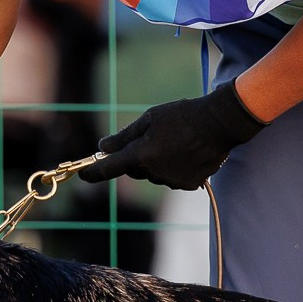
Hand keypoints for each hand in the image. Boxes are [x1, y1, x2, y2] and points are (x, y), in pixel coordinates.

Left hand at [78, 82, 264, 189]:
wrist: (220, 124)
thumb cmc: (182, 115)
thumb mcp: (150, 118)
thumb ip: (124, 136)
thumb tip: (101, 148)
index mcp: (143, 154)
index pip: (109, 169)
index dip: (93, 173)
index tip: (82, 175)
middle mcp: (155, 172)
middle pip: (134, 171)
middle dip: (135, 158)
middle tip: (150, 138)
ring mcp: (172, 181)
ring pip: (153, 175)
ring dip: (156, 163)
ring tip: (175, 142)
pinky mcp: (188, 185)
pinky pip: (171, 179)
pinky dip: (173, 168)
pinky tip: (186, 152)